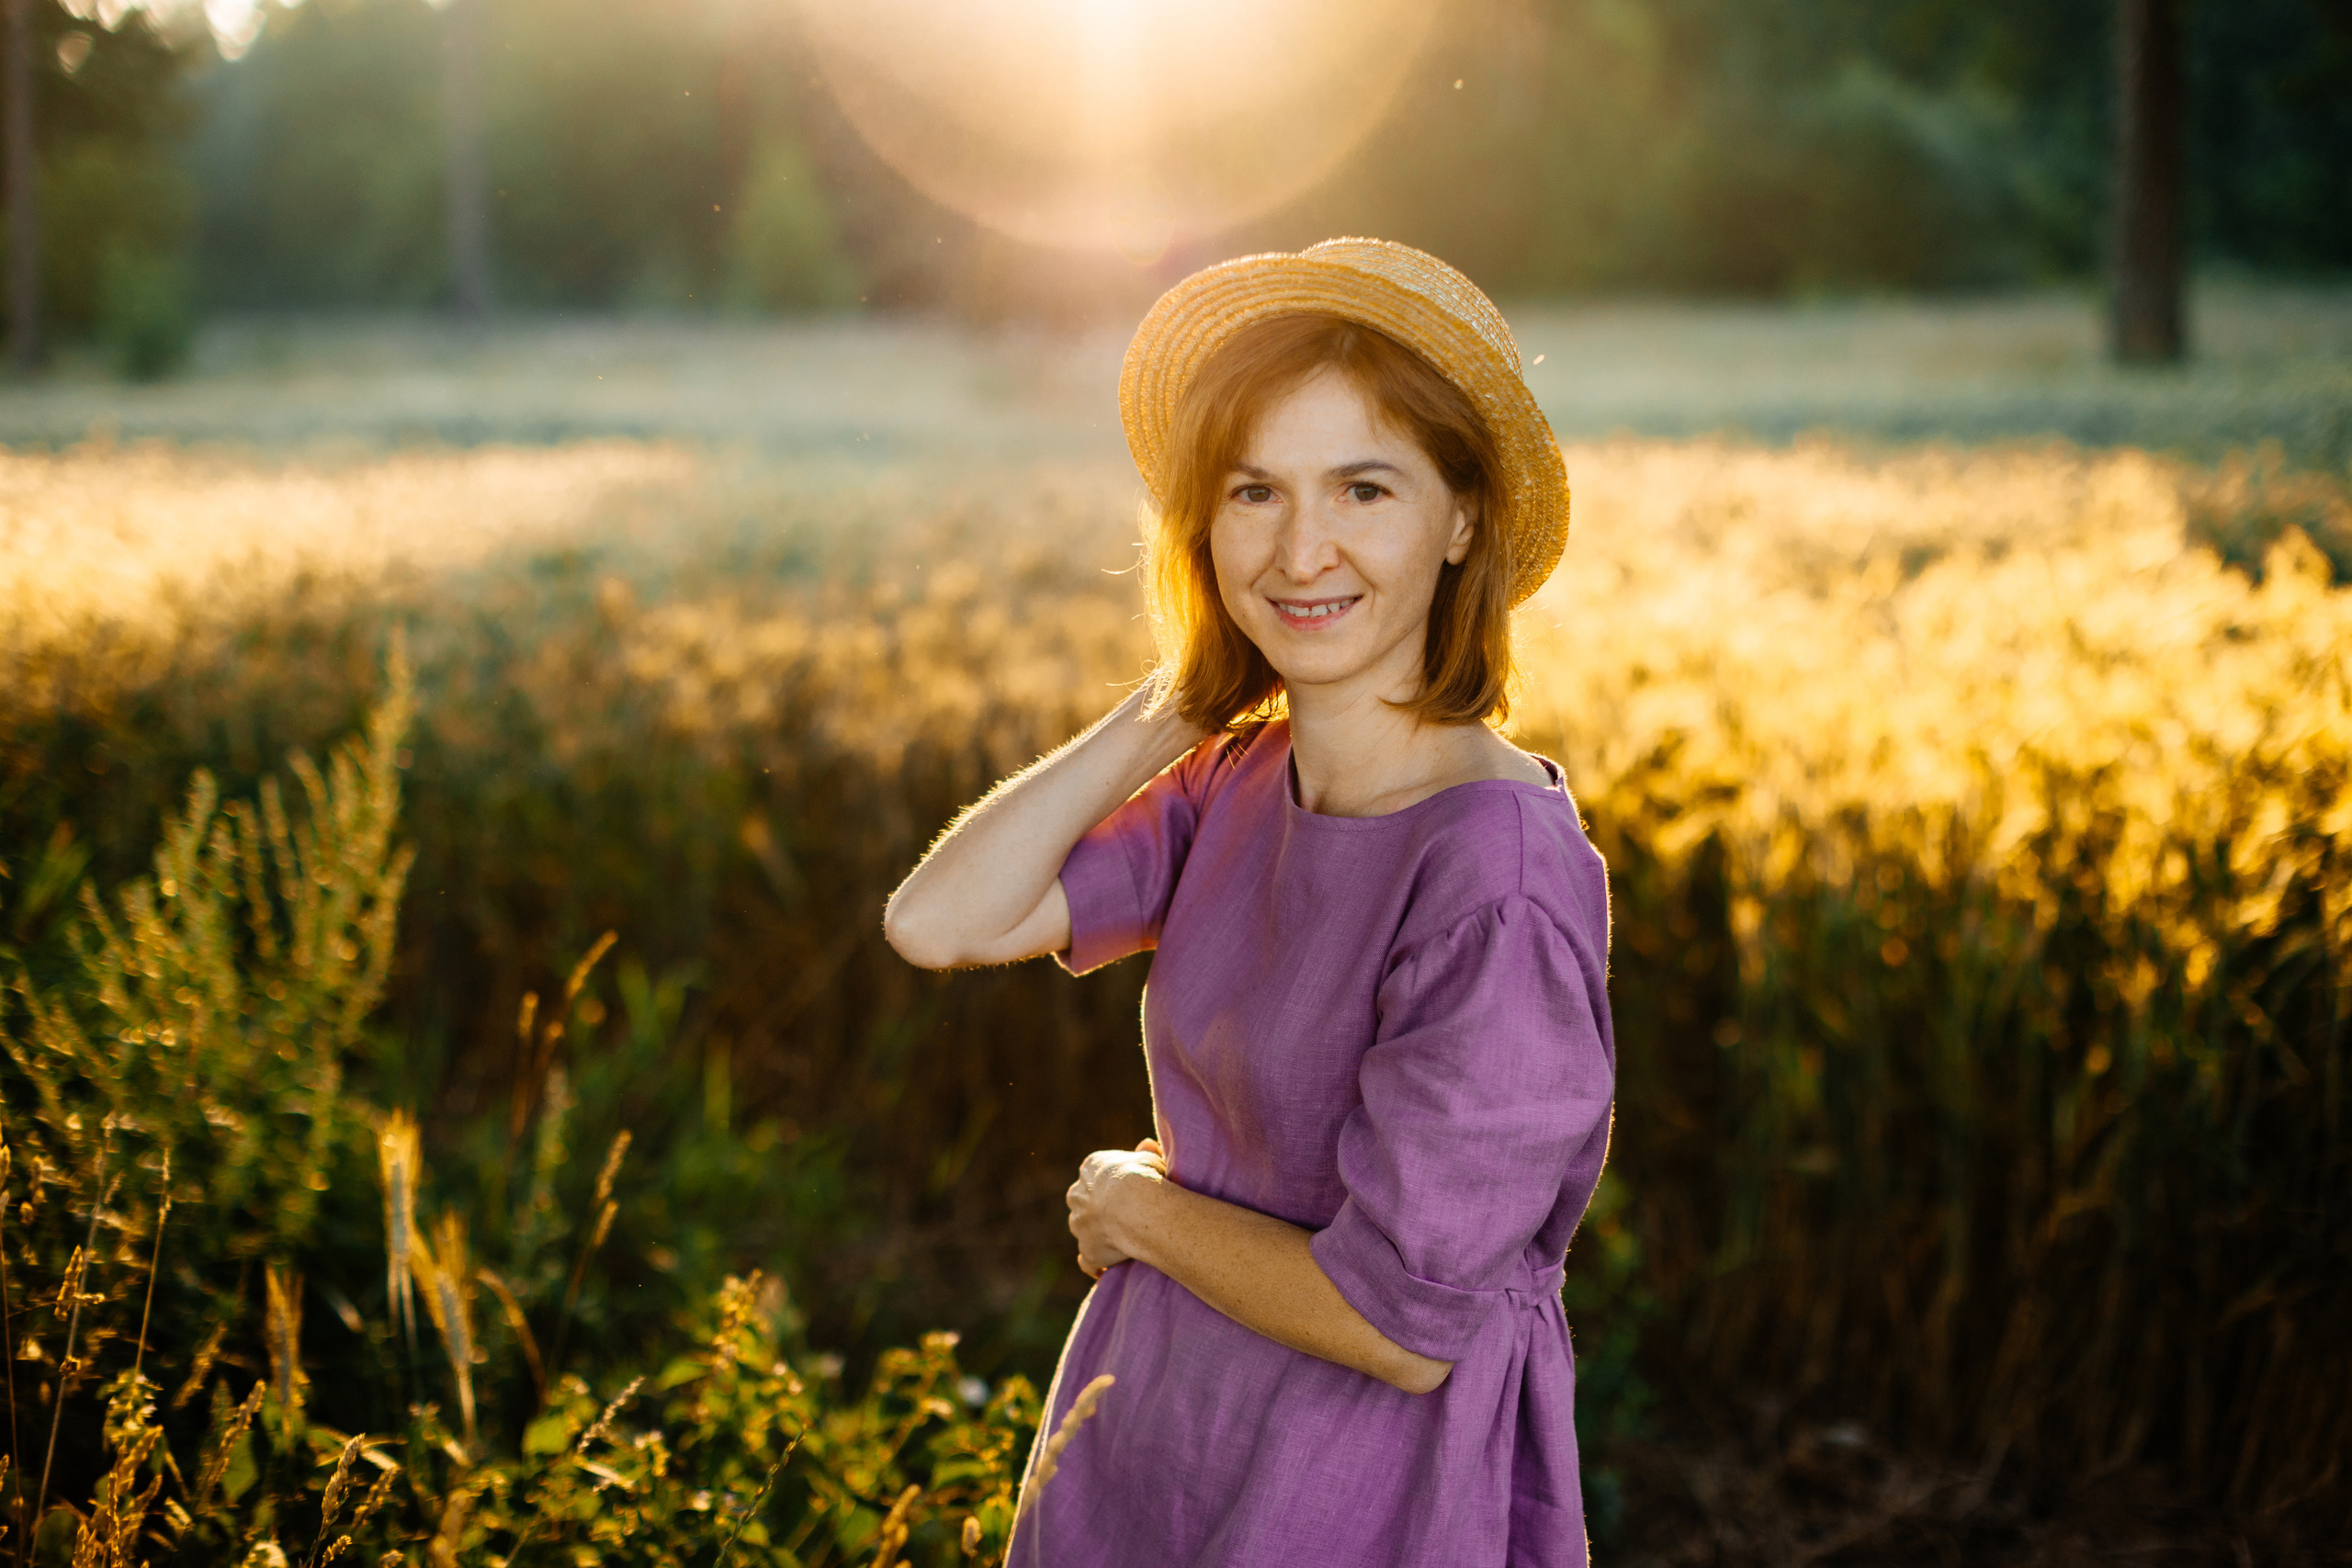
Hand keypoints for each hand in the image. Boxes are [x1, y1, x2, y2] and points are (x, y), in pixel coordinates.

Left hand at [1066, 1138, 1165, 1278]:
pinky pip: (1087, 1261)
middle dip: (1097, 1209)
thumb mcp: (1150, 1158)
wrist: (1137, 1207)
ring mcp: (1079, 1225)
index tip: (1130, 1193)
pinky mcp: (1087, 1251)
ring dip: (1096, 1234)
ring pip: (1083, 1229)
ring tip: (1121, 1242)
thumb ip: (1146, 1153)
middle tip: (1124, 1217)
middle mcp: (1078, 1195)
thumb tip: (1146, 1145)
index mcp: (1091, 1168)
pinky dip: (1095, 1265)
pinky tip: (1105, 1269)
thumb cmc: (1146, 1178)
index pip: (1097, 1176)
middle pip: (1084, 1202)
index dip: (1113, 1186)